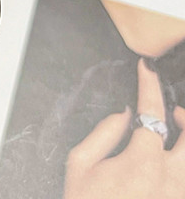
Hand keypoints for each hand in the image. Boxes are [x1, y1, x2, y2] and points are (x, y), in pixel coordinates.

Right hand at [64, 59, 184, 198]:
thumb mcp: (81, 164)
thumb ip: (104, 132)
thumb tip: (125, 113)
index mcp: (143, 161)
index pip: (153, 111)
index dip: (150, 84)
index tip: (147, 68)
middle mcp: (170, 178)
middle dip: (184, 115)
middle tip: (171, 110)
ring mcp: (177, 194)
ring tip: (173, 135)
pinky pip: (183, 179)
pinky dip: (179, 166)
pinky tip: (170, 160)